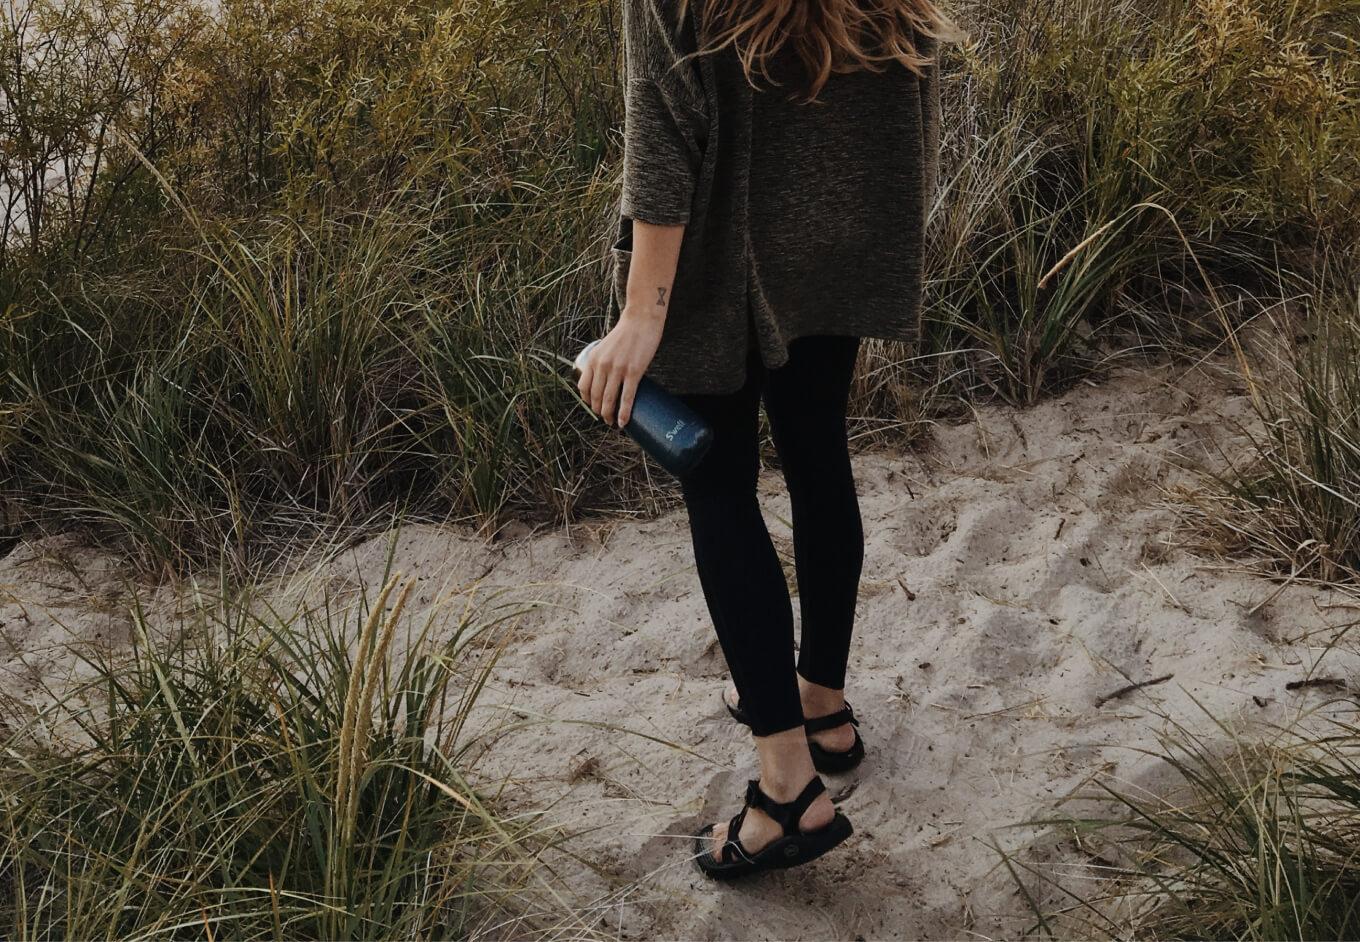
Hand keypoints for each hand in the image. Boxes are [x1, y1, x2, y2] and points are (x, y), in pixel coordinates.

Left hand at [578, 309, 663, 427]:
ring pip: (609, 400)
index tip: (594, 407)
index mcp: (593, 359)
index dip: (587, 401)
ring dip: (609, 416)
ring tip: (612, 423)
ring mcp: (618, 369)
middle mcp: (602, 365)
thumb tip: (605, 380)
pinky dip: (624, 413)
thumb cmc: (626, 334)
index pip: (584, 387)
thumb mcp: (605, 347)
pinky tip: (623, 422)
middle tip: (604, 419)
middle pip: (596, 397)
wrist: (641, 320)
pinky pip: (626, 397)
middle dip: (599, 412)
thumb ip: (601, 362)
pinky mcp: (634, 372)